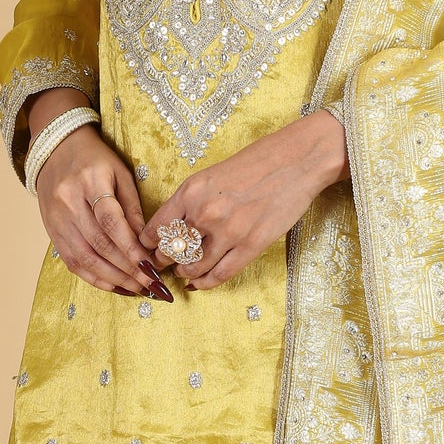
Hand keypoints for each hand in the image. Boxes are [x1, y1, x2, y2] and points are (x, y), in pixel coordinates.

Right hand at [32, 108, 172, 300]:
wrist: (56, 150)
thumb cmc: (96, 160)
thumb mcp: (121, 173)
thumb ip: (133, 207)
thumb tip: (146, 243)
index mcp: (90, 181)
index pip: (110, 221)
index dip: (130, 246)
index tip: (149, 265)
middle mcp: (68, 202)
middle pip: (98, 243)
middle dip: (126, 268)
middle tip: (150, 282)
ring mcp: (57, 219)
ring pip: (84, 258)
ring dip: (113, 278)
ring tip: (137, 288)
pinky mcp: (52, 232)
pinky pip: (72, 262)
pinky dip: (94, 278)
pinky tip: (114, 285)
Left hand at [140, 110, 347, 288]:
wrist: (295, 161)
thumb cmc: (254, 164)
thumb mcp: (210, 175)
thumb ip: (190, 201)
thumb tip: (172, 228)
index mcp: (190, 191)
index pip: (156, 229)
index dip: (148, 245)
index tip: (149, 250)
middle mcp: (204, 213)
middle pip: (171, 251)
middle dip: (164, 262)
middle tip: (164, 265)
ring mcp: (228, 231)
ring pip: (193, 267)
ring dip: (185, 272)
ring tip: (184, 271)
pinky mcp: (251, 245)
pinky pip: (220, 274)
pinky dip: (205, 283)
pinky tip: (199, 283)